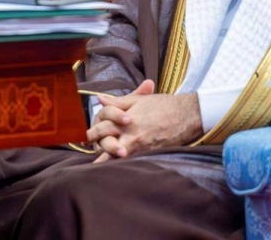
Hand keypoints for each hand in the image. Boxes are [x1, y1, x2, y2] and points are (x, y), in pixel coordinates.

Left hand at [86, 80, 202, 161]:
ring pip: (117, 156)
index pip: (102, 126)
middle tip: (87, 150)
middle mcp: (131, 134)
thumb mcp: (138, 100)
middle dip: (95, 146)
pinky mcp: (150, 154)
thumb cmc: (163, 105)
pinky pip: (132, 162)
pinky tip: (115, 171)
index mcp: (126, 119)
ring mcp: (140, 146)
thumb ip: (118, 101)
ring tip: (95, 166)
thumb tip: (100, 99)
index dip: (92, 132)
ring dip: (106, 160)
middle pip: (107, 142)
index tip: (84, 138)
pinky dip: (122, 165)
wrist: (186, 116)